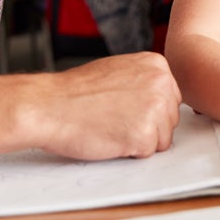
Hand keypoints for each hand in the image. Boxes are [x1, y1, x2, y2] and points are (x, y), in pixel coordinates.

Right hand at [35, 52, 181, 160]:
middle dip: (147, 126)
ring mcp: (155, 109)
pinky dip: (129, 151)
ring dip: (139, 140)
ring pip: (162, 139)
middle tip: (115, 118)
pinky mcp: (145, 135)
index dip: (147, 110)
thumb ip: (144, 80)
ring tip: (111, 126)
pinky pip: (147, 153)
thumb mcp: (118, 70)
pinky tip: (109, 136)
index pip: (171, 99)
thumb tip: (161, 98)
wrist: (49, 106)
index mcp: (157, 65)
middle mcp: (162, 83)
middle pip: (170, 119)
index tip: (124, 108)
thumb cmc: (75, 92)